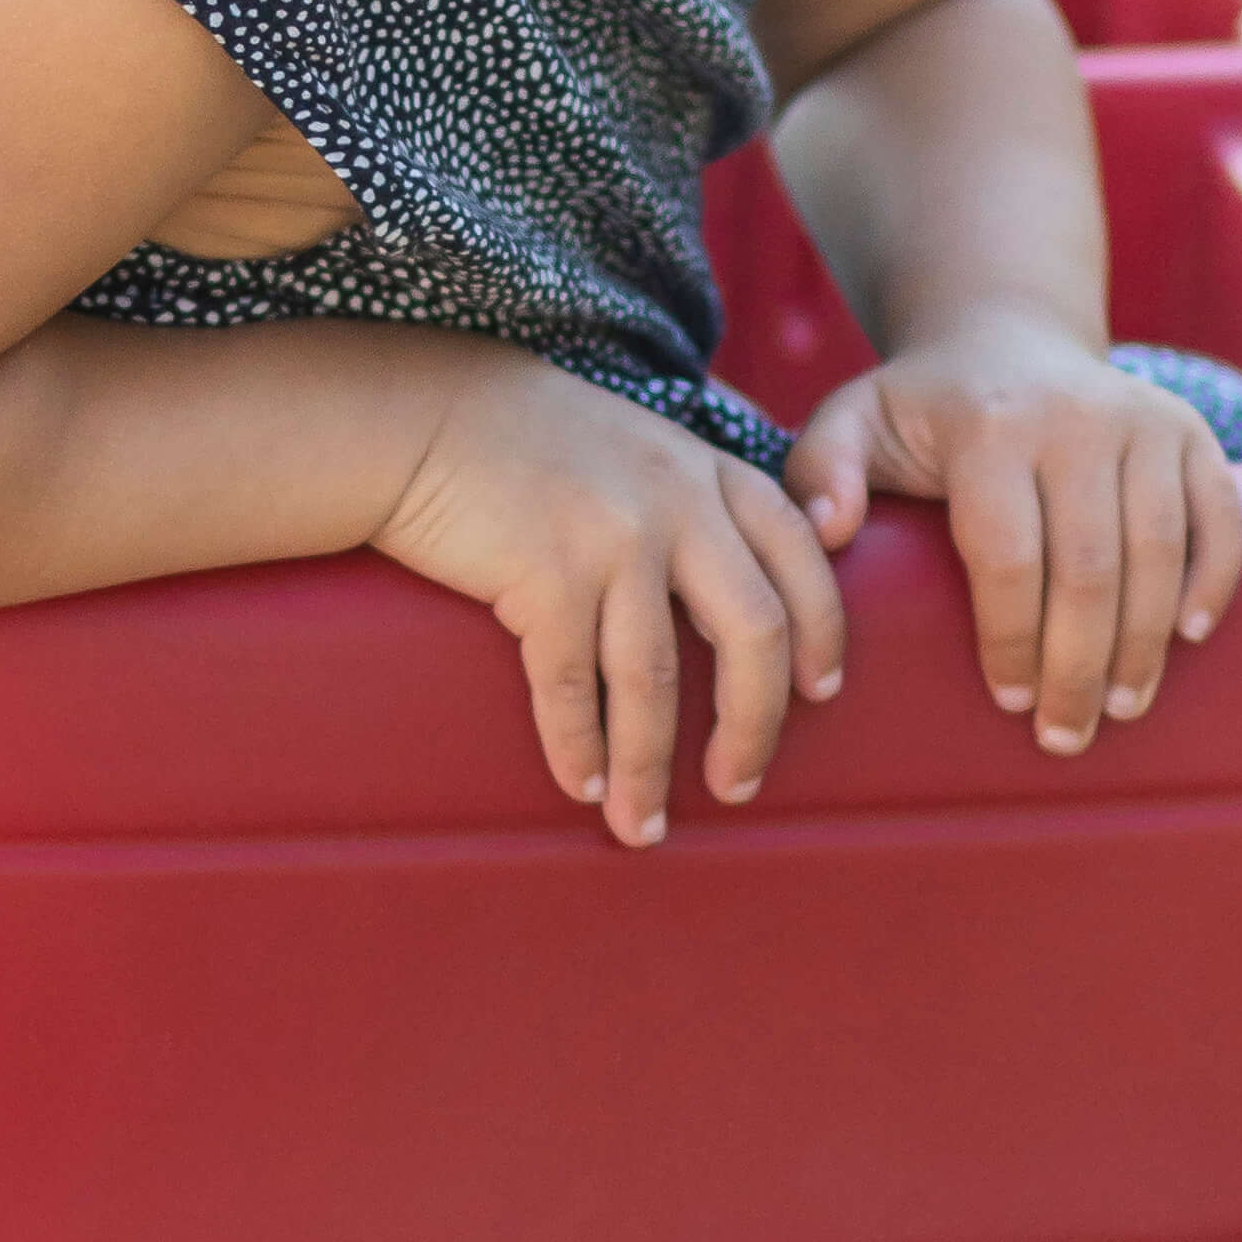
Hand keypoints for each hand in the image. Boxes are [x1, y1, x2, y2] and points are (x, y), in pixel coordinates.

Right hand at [374, 348, 846, 848]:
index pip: (798, 556)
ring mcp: (611, 536)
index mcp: (703, 469)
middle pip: (752, 632)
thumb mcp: (632, 445)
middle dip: (753, 726)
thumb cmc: (521, 438)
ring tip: (643, 825)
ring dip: (650, 766)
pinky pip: (573, 685)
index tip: (820, 691)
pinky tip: (583, 785)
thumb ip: (688, 496)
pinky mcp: (544, 572)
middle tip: (738, 785)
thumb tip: (731, 588)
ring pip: (656, 679)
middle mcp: (674, 499)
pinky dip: (580, 747)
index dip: (821, 631)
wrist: (421, 416)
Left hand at [783, 318, 1241, 756]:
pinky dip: (1212, 580)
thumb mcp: (852, 424)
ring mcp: (1141, 421)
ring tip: (1120, 706)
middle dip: (1080, 667)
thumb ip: (820, 472)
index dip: (1011, 639)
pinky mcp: (1189, 433)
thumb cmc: (922, 411)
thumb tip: (829, 530)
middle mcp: (1073, 418)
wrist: (1005, 340)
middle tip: (1065, 735)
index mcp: (987, 426)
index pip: (1008, 556)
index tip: (1009, 700)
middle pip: (1090, 569)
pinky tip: (1187, 636)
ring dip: (1143, 644)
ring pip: (1157, 554)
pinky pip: (1219, 518)